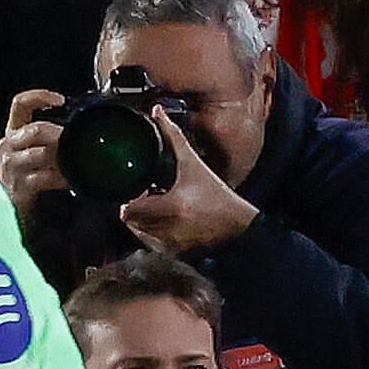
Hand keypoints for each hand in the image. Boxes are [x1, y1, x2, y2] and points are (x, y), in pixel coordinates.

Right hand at [0, 88, 68, 217]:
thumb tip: (83, 128)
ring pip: (42, 152)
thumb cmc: (31, 178)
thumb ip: (52, 138)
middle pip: (36, 129)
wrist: (16, 212)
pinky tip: (70, 180)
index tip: (60, 100)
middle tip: (78, 140)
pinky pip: (46, 176)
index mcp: (14, 132)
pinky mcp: (19, 186)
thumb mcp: (37, 152)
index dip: (39, 97)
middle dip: (61, 134)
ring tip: (75, 161)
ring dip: (63, 156)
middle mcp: (9, 146)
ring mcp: (12, 166)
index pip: (20, 103)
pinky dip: (63, 177)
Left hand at [116, 113, 259, 252]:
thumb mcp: (195, 165)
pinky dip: (153, 235)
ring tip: (159, 209)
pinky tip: (168, 223)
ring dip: (142, 222)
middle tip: (148, 198)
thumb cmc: (218, 196)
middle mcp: (167, 230)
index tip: (142, 189)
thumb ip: (175, 138)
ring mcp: (169, 246)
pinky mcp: (174, 256)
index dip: (130, 199)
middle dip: (135, 209)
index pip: (127, 210)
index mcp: (170, 207)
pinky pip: (151, 246)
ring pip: (138, 234)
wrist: (241, 229)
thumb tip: (158, 112)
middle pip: (129, 222)